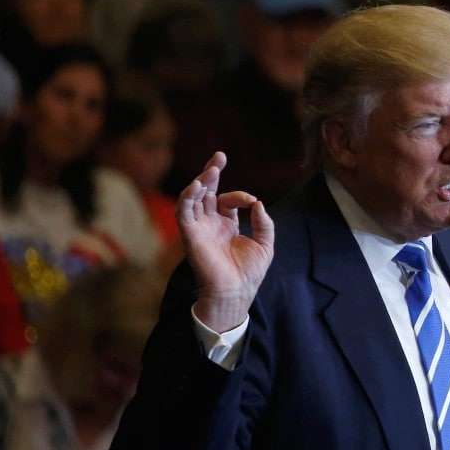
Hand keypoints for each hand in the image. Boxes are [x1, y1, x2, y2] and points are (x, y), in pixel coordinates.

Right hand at [178, 152, 274, 331]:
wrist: (236, 293)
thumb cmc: (249, 273)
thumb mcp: (265, 244)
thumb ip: (264, 223)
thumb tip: (258, 203)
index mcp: (226, 225)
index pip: (227, 200)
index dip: (239, 196)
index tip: (253, 202)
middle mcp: (210, 224)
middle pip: (206, 193)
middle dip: (211, 173)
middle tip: (219, 156)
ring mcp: (199, 228)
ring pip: (193, 198)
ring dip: (201, 182)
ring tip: (212, 168)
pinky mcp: (190, 235)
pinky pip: (183, 212)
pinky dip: (188, 197)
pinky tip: (197, 185)